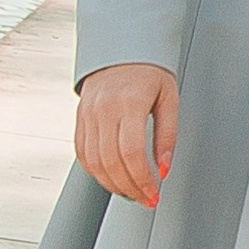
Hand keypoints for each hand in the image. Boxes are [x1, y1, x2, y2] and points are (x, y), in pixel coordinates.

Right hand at [76, 63, 178, 205]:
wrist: (121, 49)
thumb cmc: (150, 72)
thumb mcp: (169, 98)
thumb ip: (167, 134)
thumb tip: (164, 168)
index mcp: (129, 103)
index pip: (131, 152)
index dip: (142, 179)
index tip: (154, 193)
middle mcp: (103, 109)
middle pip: (111, 161)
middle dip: (129, 187)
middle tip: (146, 200)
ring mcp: (87, 114)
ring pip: (93, 161)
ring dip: (112, 184)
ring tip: (131, 193)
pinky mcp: (80, 118)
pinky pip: (82, 152)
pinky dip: (95, 172)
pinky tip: (111, 179)